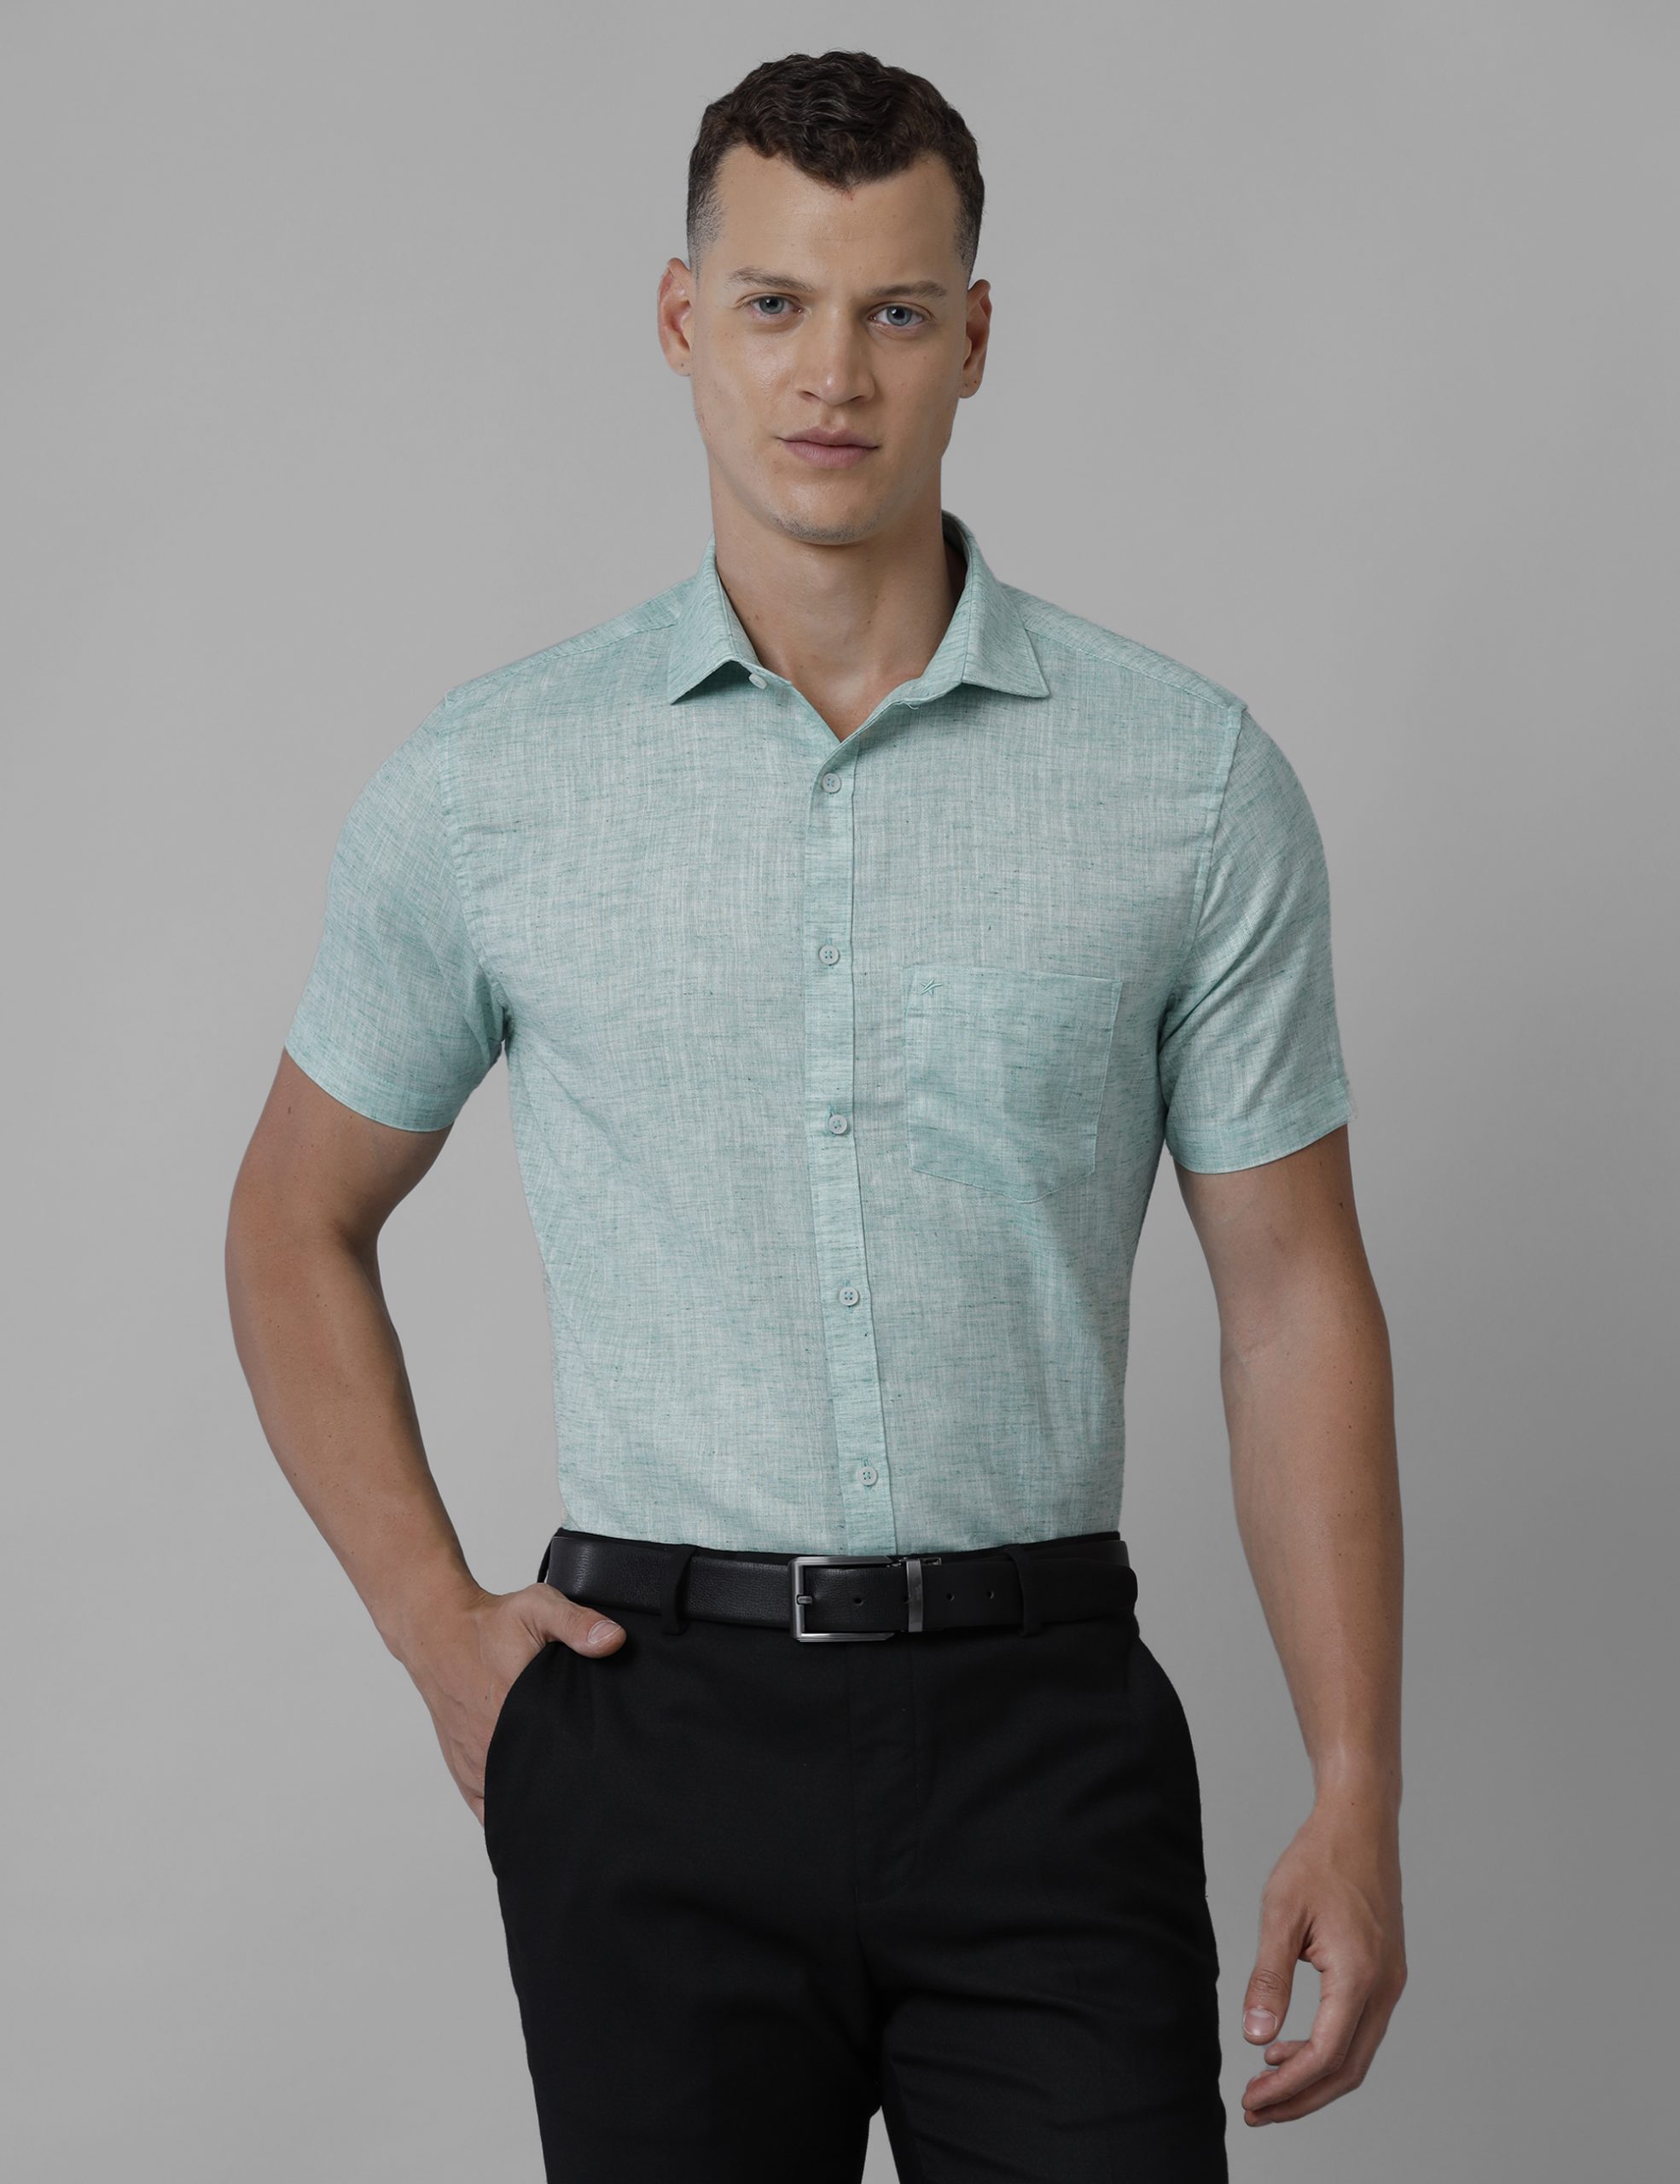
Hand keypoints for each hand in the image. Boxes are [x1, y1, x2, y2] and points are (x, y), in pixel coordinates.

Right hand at [396, 1582, 625, 1825]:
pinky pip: (488, 1810)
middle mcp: (493, 1746)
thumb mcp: (537, 1608)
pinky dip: (509, 1811)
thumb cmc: (489, 1623)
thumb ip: (577, 1624)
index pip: (561, 1760)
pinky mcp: (464, 1771)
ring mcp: (476, 1764)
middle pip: (541, 1786)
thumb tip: (613, 1641)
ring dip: (538, 1801)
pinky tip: (532, 1807)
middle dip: (566, 1786)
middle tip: (589, 1778)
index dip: (585, 1768)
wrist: (437, 1632)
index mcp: (516, 1712)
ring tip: (566, 1794)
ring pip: (514, 1804)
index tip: (603, 1768)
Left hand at [1238, 1793, 1406, 2126]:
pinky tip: (1289, 2044)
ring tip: (1266, 2083)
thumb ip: (1269, 1978)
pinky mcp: (1386, 1973)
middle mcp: (1384, 1986)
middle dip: (1301, 2098)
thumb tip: (1256, 2036)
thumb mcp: (1281, 1913)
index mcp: (1359, 1975)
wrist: (1360, 1822)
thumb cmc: (1319, 1858)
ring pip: (1356, 2054)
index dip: (1289, 2087)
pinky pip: (1360, 2029)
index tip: (1253, 2100)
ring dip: (1313, 2078)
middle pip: (1347, 2070)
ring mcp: (1390, 1982)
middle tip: (1256, 2109)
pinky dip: (1327, 2049)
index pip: (1327, 2054)